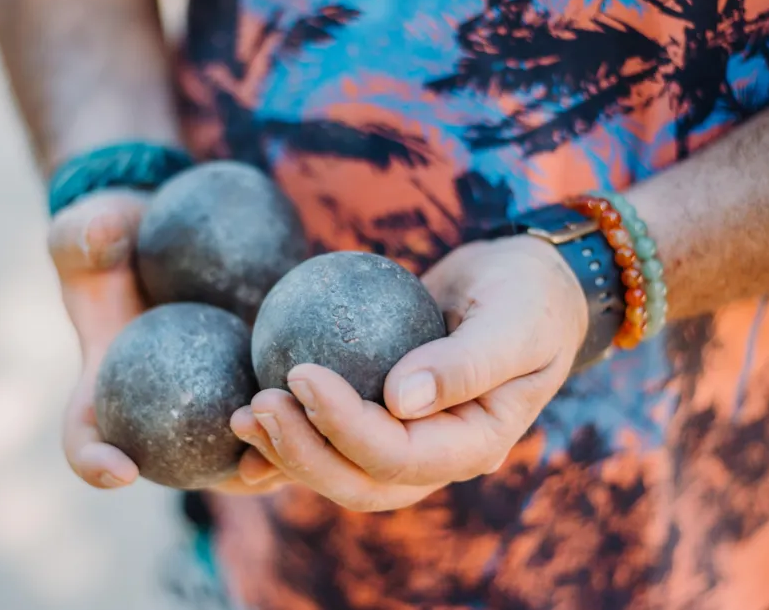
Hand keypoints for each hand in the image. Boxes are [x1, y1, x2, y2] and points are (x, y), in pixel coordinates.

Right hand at [50, 189, 286, 492]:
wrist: (157, 232)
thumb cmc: (111, 238)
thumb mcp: (87, 228)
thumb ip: (87, 233)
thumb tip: (105, 232)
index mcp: (101, 391)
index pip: (85, 437)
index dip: (95, 462)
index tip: (123, 469)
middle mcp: (158, 412)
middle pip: (187, 468)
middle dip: (225, 478)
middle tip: (251, 467)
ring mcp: (210, 402)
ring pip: (246, 447)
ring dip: (280, 455)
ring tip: (312, 437)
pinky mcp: (253, 378)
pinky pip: (284, 403)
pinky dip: (310, 406)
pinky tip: (347, 386)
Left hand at [230, 235, 587, 511]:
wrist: (524, 288)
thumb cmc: (527, 296)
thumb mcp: (514, 320)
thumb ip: (468, 362)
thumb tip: (400, 400)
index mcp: (474, 445)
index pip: (399, 455)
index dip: (345, 426)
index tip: (302, 373)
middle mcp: (436, 458)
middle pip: (359, 481)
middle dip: (302, 453)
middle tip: (256, 405)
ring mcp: (407, 444)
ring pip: (338, 471)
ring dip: (285, 452)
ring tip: (241, 416)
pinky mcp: (381, 420)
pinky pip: (329, 439)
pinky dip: (288, 439)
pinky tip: (245, 422)